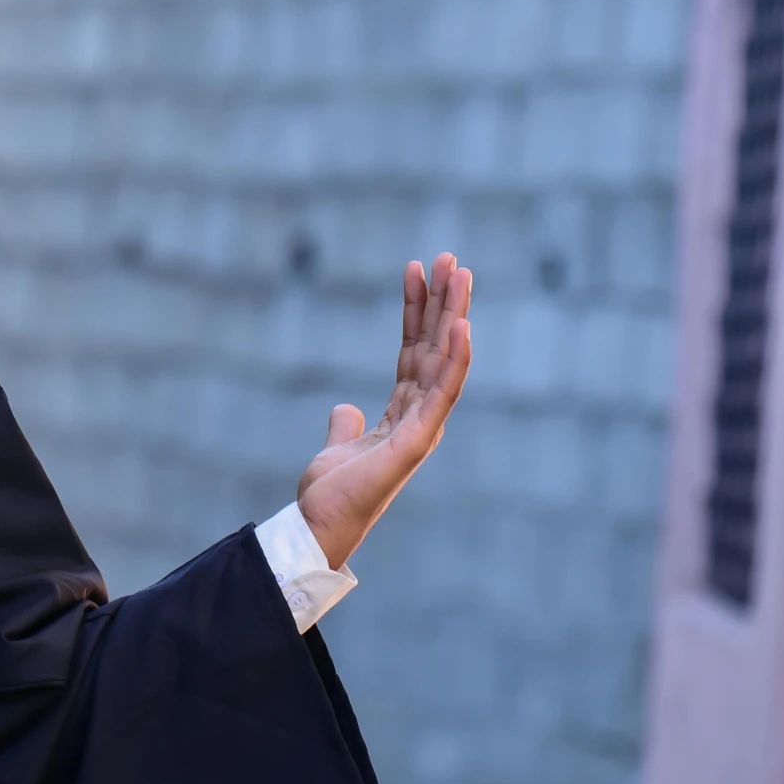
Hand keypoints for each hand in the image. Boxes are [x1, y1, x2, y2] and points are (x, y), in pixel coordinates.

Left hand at [295, 253, 473, 569]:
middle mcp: (420, 416)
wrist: (320, 525)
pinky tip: (462, 326)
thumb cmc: (332, 494)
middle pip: (435, 348)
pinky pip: (442, 392)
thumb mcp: (338, 447)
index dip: (417, 312)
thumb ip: (346, 426)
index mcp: (403, 414)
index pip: (414, 351)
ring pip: (445, 360)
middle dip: (443, 302)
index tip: (417, 271)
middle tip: (448, 258)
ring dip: (454, 316)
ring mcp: (423, 427)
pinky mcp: (418, 440)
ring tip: (459, 273)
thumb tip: (347, 408)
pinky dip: (455, 359)